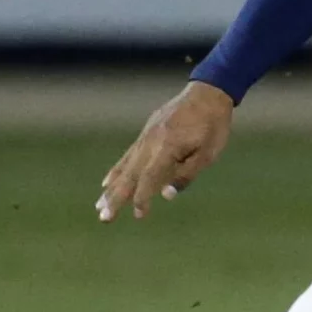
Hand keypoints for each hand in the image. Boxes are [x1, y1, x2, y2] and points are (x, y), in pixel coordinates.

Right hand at [98, 81, 233, 222]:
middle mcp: (150, 143)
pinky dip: (115, 171)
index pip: (150, 178)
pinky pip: (127, 156)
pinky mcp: (145, 134)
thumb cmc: (213, 125)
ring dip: (111, 189)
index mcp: (167, 147)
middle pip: (129, 175)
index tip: (139, 215)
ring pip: (124, 167)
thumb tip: (166, 195)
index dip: (142, 198)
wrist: (207, 93)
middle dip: (116, 199)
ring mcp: (145, 137)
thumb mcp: (209, 152)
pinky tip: (106, 183)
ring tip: (99, 206)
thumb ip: (187, 174)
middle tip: (104, 218)